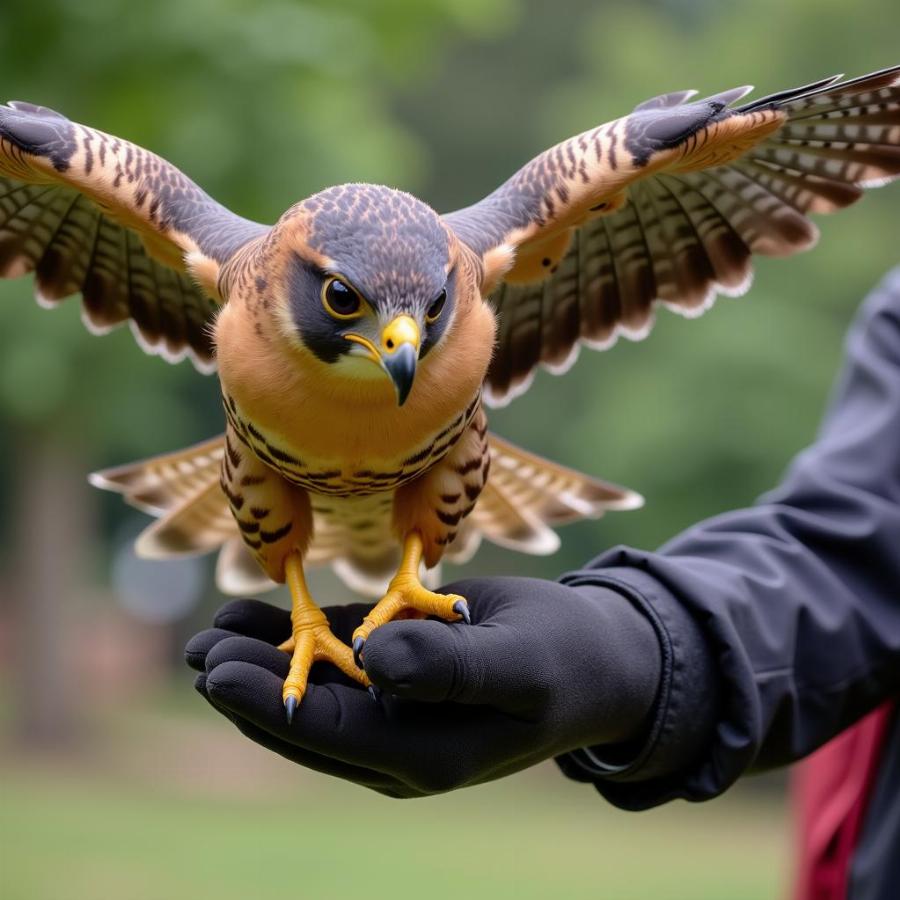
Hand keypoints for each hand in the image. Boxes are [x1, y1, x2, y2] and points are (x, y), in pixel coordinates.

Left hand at [185, 577, 661, 796]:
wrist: (597, 655)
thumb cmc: (566, 659)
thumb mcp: (518, 665)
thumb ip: (450, 669)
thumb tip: (372, 661)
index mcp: (423, 753)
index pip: (329, 732)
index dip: (269, 705)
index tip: (217, 675)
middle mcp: (399, 739)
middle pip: (308, 716)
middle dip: (251, 688)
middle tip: (199, 654)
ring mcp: (397, 707)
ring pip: (316, 688)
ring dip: (266, 664)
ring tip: (210, 637)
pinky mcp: (401, 670)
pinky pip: (341, 656)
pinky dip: (302, 637)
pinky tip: (264, 615)